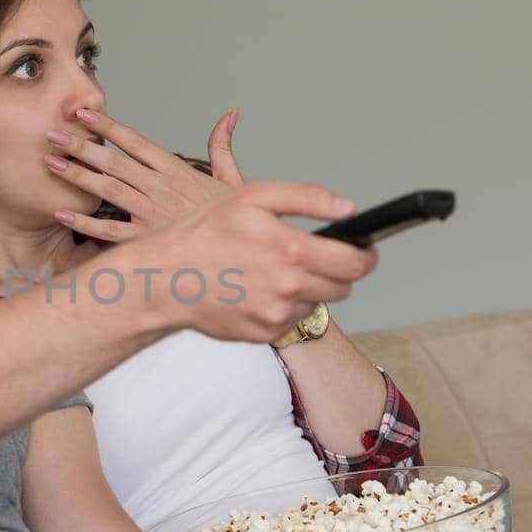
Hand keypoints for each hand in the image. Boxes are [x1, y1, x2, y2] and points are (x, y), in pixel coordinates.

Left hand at [46, 108, 243, 242]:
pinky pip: (110, 231)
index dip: (108, 125)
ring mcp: (153, 215)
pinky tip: (62, 212)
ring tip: (50, 163)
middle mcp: (162, 189)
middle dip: (81, 146)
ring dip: (78, 175)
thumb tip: (230, 115)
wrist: (246, 253)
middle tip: (53, 134)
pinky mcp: (148, 240)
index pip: (137, 141)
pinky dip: (85, 222)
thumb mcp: (234, 179)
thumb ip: (223, 146)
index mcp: (178, 171)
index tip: (83, 113)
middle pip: (115, 161)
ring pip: (109, 189)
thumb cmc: (237, 221)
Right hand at [116, 180, 375, 342]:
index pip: (356, 263)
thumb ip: (307, 198)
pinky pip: (290, 320)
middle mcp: (288, 288)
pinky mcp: (263, 334)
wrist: (165, 278)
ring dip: (308, 288)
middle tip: (314, 256)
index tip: (363, 250)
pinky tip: (259, 289)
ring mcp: (276, 316)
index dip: (366, 255)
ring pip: (316, 303)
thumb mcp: (254, 197)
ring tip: (277, 270)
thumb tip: (347, 208)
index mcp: (291, 251)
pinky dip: (284, 306)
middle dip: (337, 270)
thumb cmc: (204, 233)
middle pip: (343, 287)